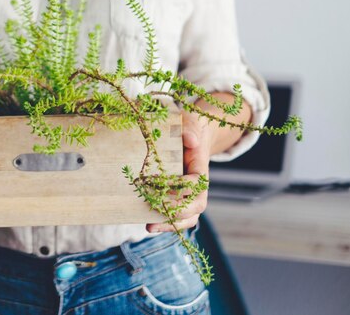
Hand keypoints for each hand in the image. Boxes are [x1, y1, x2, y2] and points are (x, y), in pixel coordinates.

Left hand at [146, 111, 212, 232]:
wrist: (190, 135)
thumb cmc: (188, 128)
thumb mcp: (189, 122)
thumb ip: (190, 129)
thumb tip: (190, 140)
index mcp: (201, 169)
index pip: (196, 183)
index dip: (181, 186)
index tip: (162, 182)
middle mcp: (199, 187)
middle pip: (196, 207)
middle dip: (176, 212)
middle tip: (155, 210)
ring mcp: (190, 196)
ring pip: (188, 218)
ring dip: (170, 224)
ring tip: (149, 227)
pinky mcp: (179, 200)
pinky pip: (177, 217)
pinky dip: (165, 224)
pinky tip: (148, 224)